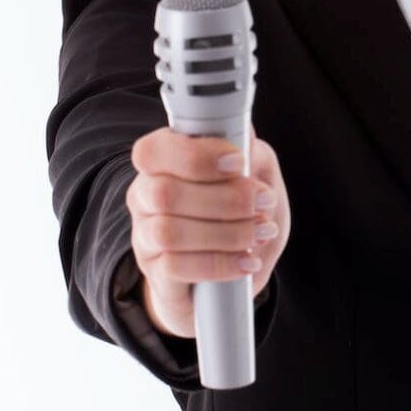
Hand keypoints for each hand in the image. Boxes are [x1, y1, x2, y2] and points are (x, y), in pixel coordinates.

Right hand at [125, 122, 290, 338]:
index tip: (238, 163)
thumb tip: (245, 138)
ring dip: (227, 233)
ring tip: (263, 232)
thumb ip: (252, 155)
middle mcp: (145, 195)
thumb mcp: (259, 176)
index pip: (154, 151)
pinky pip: (175, 269)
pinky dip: (220, 264)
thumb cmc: (244, 211)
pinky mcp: (154, 272)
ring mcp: (145, 236)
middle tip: (265, 202)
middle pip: (165, 193)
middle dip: (225, 199)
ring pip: (169, 233)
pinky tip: (248, 261)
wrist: (240, 270)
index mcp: (164, 161)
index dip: (195, 156)